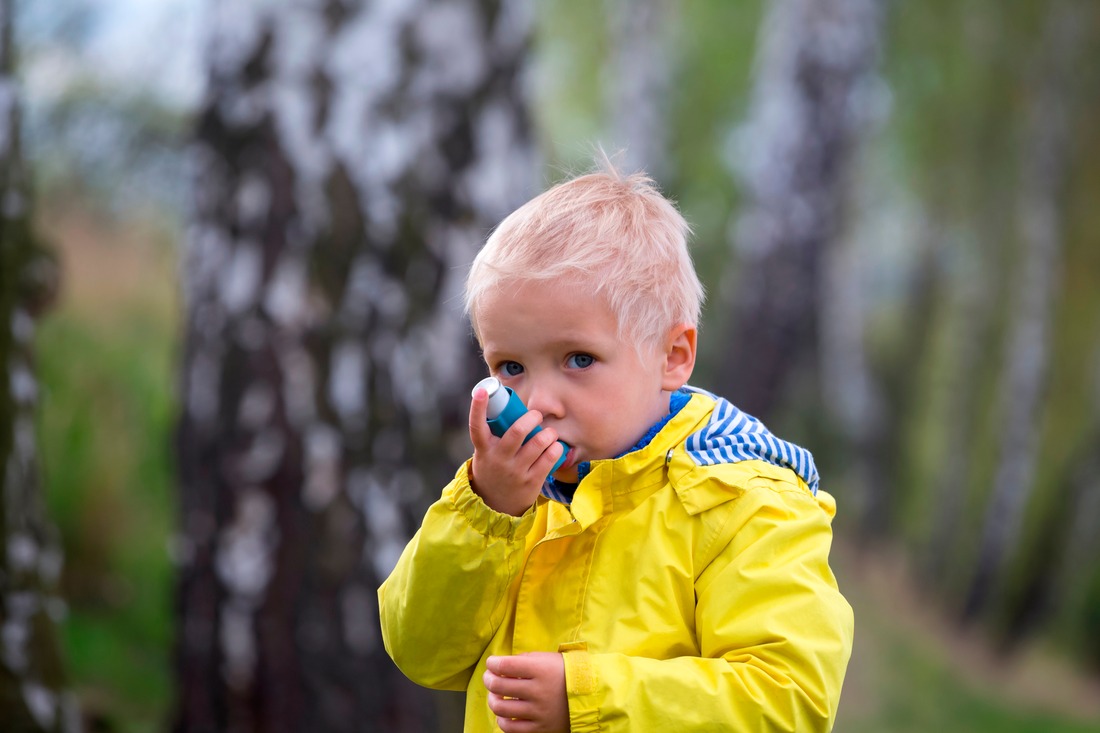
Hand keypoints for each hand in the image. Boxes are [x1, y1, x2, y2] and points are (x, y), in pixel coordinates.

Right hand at [469, 388, 563, 515]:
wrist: (495, 505)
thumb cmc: (493, 468)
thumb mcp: (486, 453)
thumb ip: (495, 434)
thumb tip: (509, 406)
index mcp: (484, 449)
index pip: (477, 426)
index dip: (477, 407)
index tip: (482, 390)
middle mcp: (499, 459)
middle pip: (517, 432)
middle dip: (531, 418)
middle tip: (536, 416)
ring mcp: (515, 471)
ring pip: (538, 443)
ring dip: (548, 433)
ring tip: (549, 433)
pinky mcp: (531, 481)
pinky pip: (549, 458)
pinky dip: (556, 448)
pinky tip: (555, 446)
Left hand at [483, 653, 568, 732]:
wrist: (590, 696)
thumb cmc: (565, 673)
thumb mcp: (547, 659)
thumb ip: (524, 660)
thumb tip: (501, 667)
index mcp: (540, 670)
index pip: (505, 666)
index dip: (492, 663)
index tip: (492, 663)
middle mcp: (538, 691)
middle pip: (498, 686)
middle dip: (488, 679)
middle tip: (489, 678)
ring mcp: (539, 712)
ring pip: (500, 708)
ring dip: (492, 700)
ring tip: (496, 696)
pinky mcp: (540, 729)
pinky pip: (511, 729)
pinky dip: (502, 721)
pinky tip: (504, 714)